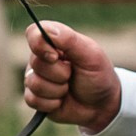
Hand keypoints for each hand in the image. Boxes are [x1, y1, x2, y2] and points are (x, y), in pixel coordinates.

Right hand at [22, 20, 123, 134]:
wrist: (101, 106)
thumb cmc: (98, 76)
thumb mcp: (91, 55)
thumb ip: (70, 39)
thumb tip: (46, 29)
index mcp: (54, 42)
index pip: (33, 33)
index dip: (39, 44)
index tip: (56, 56)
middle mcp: (41, 58)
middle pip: (36, 63)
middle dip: (59, 73)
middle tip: (73, 75)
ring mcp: (36, 78)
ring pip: (34, 83)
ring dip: (57, 90)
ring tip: (68, 88)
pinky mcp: (34, 98)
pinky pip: (33, 100)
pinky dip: (52, 103)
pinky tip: (61, 101)